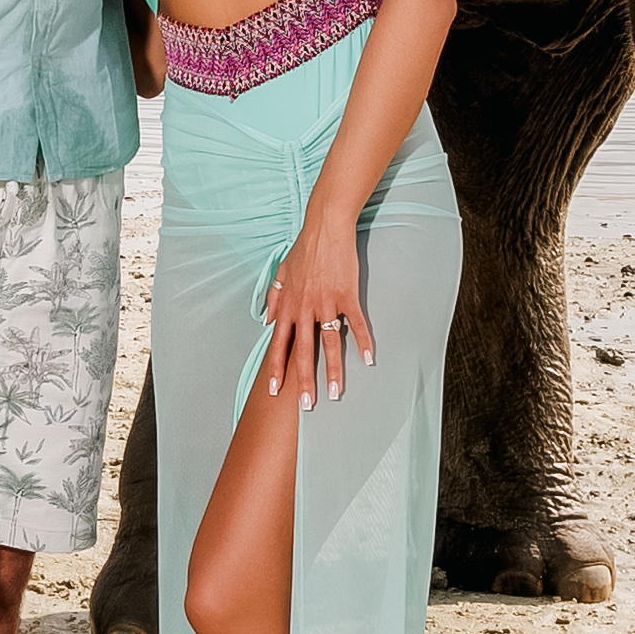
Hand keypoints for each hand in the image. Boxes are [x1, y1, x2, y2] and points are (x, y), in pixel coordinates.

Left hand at [264, 220, 367, 405]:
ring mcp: (327, 303)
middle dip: (305, 381)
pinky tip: (369, 359)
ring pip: (330, 344)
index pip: (279, 344)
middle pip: (304, 351)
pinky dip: (364, 342)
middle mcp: (305, 308)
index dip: (276, 368)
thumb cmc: (303, 249)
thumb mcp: (280, 273)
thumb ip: (272, 298)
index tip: (274, 390)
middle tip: (308, 405)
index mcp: (288, 305)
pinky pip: (356, 323)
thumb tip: (265, 321)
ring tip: (336, 393)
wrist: (325, 228)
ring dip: (333, 371)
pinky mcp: (347, 295)